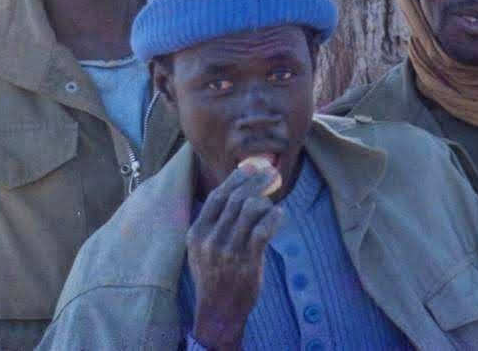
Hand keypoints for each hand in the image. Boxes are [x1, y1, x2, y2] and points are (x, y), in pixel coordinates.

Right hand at [188, 165, 283, 349]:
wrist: (218, 311)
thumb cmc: (213, 275)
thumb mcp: (200, 249)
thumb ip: (212, 223)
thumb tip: (235, 191)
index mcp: (197, 233)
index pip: (217, 196)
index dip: (236, 178)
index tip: (250, 167)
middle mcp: (210, 240)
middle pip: (236, 199)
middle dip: (256, 182)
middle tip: (271, 173)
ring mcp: (229, 251)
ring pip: (250, 210)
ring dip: (265, 201)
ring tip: (272, 203)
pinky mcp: (247, 262)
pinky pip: (263, 230)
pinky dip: (274, 217)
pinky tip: (280, 214)